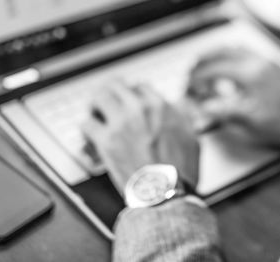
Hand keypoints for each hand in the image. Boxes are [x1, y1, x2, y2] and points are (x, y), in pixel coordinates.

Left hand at [80, 81, 199, 194]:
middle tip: (106, 102)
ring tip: (95, 114)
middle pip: (116, 85)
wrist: (165, 194)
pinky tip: (90, 136)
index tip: (129, 102)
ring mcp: (121, 122)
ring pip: (98, 97)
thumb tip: (179, 106)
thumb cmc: (180, 172)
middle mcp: (139, 108)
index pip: (139, 87)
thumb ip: (182, 116)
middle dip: (110, 93)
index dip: (132, 95)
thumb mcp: (192, 137)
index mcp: (160, 106)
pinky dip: (87, 129)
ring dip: (95, 105)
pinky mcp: (106, 140)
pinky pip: (86, 123)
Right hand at [187, 47, 279, 148]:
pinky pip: (245, 52)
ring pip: (233, 49)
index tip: (187, 88)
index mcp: (249, 73)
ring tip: (203, 66)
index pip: (213, 69)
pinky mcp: (273, 66)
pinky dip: (230, 55)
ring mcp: (266, 61)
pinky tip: (228, 67)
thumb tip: (203, 107)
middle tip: (189, 73)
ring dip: (215, 56)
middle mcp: (256, 62)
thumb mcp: (252, 122)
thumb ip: (224, 112)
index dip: (196, 78)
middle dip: (201, 62)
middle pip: (221, 53)